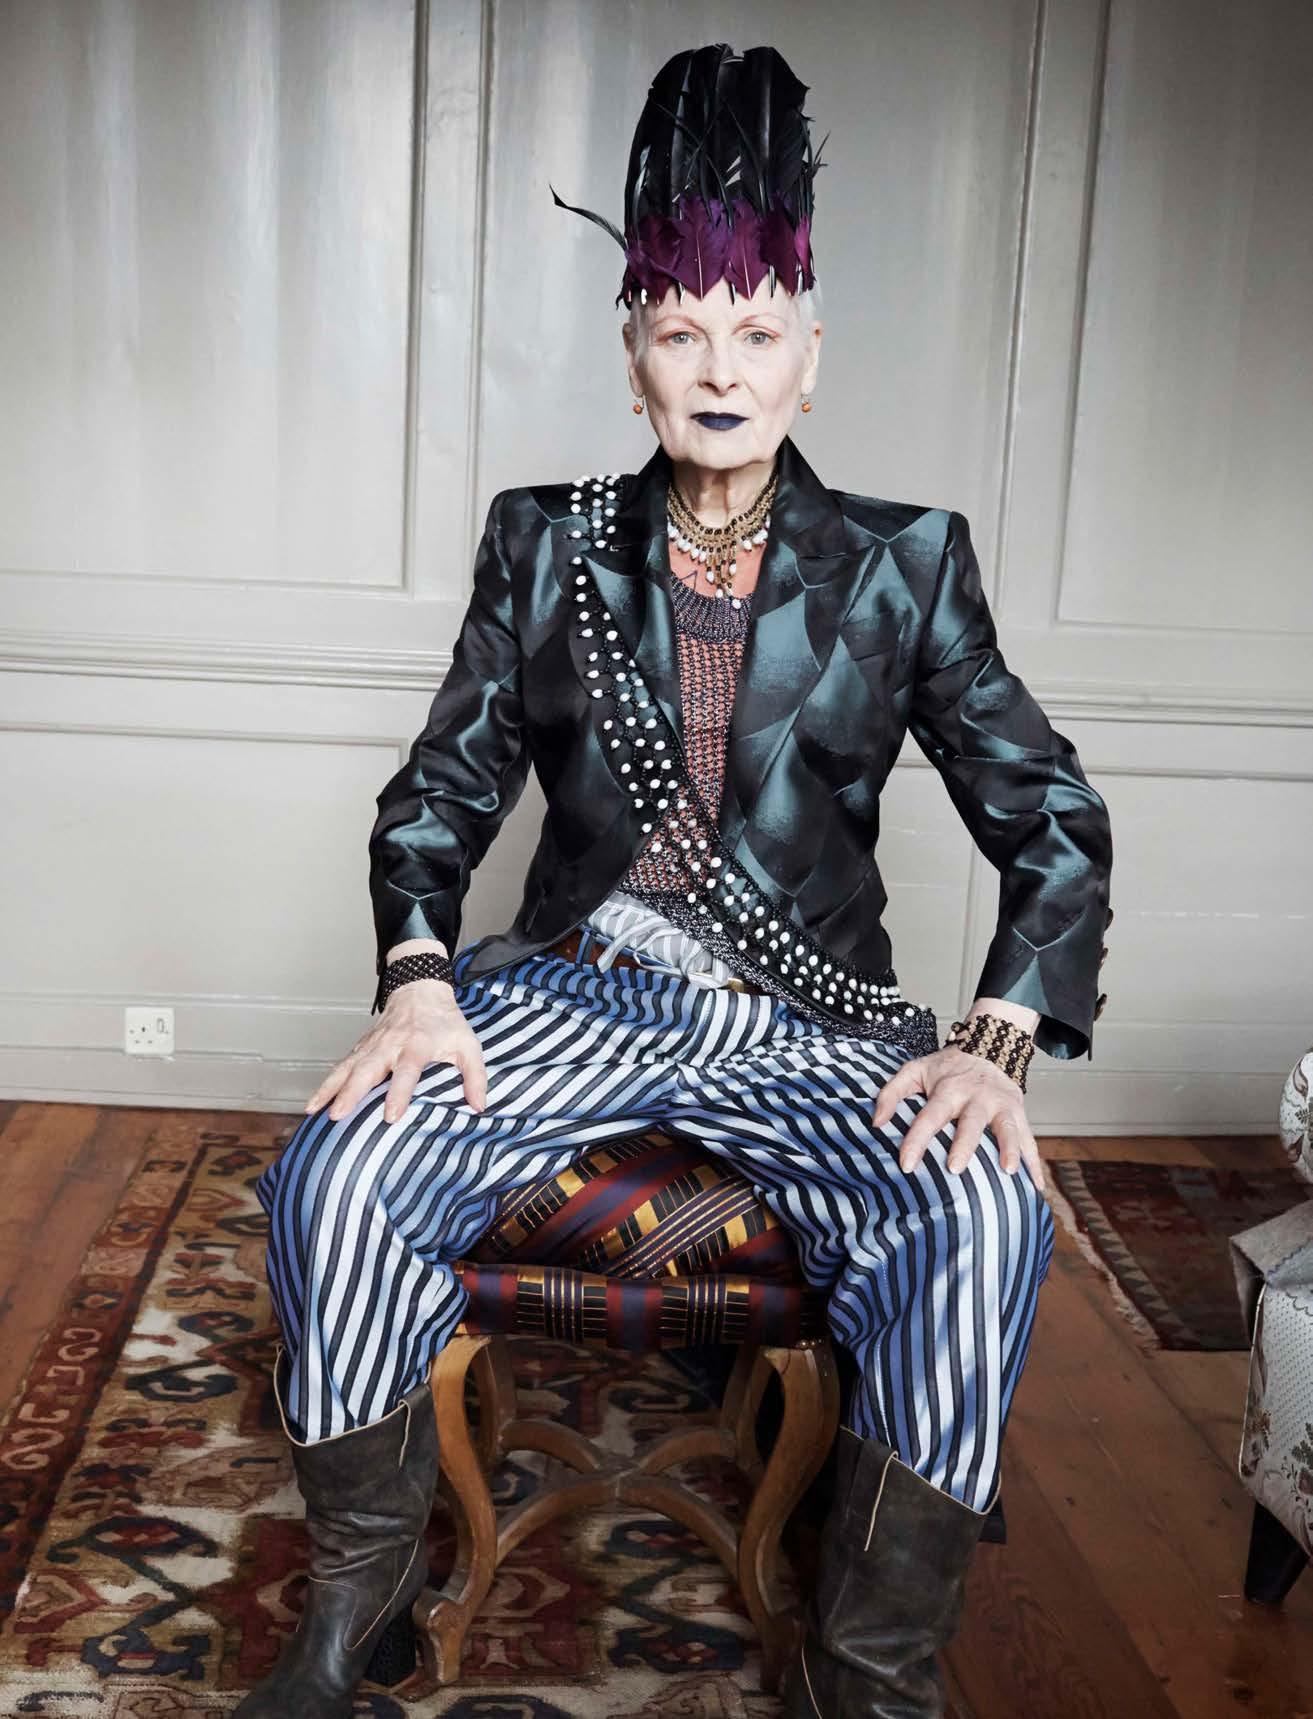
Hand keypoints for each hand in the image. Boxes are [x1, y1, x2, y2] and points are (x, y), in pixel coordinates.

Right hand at [304, 980, 487, 1123]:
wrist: (421, 989)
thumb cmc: (445, 1022)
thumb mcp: (468, 1044)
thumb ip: (475, 1075)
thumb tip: (479, 1106)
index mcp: (418, 1044)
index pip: (407, 1071)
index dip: (398, 1093)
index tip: (390, 1116)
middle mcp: (390, 1044)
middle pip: (367, 1069)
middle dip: (351, 1093)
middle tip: (338, 1115)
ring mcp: (372, 1045)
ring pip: (347, 1067)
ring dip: (331, 1089)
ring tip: (315, 1111)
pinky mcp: (362, 1048)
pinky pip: (341, 1066)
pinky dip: (327, 1083)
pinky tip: (315, 1102)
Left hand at [871, 1046, 1046, 1192]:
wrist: (988, 1046)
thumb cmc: (947, 1068)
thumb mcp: (914, 1070)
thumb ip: (891, 1094)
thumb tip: (876, 1123)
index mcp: (949, 1089)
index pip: (930, 1116)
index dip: (917, 1140)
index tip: (906, 1164)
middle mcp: (977, 1097)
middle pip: (971, 1122)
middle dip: (964, 1144)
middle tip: (954, 1168)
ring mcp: (1001, 1105)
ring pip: (1007, 1128)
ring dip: (1009, 1148)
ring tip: (1007, 1172)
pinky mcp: (1019, 1114)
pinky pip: (1029, 1140)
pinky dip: (1034, 1163)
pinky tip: (1035, 1186)